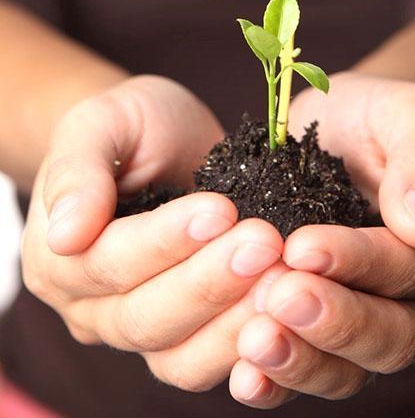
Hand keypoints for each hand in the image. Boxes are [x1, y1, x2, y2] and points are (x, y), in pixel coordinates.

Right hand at [22, 75, 282, 389]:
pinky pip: (209, 362)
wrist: (161, 141)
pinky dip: (247, 345)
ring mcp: (136, 329)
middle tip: (265, 243)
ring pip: (178, 357)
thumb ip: (78, 172)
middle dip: (209, 282)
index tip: (220, 210)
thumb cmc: (129, 125)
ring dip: (234, 321)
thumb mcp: (100, 123)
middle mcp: (89, 307)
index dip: (165, 242)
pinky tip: (286, 310)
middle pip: (145, 317)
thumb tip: (64, 235)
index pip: (109, 262)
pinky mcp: (183, 337)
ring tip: (284, 277)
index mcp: (57, 256)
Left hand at [227, 73, 414, 406]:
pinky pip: (311, 369)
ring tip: (253, 342)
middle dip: (333, 321)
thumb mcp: (409, 114)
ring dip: (302, 361)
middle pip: (393, 336)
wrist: (341, 127)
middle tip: (276, 298)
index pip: (412, 269)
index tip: (301, 246)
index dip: (359, 263)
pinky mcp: (325, 330)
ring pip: (352, 370)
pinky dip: (278, 381)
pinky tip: (244, 376)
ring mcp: (374, 322)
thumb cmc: (377, 116)